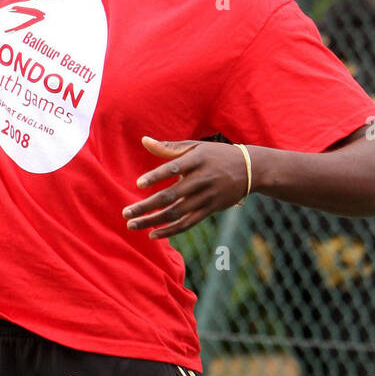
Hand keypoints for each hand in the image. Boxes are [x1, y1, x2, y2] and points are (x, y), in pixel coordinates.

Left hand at [122, 136, 250, 239]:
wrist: (249, 169)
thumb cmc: (215, 154)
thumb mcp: (195, 146)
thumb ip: (169, 147)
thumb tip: (144, 140)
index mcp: (197, 159)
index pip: (174, 168)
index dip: (156, 176)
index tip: (138, 183)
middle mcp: (202, 179)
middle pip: (171, 196)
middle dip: (146, 206)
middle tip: (126, 213)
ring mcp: (207, 197)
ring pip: (176, 213)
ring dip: (153, 221)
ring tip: (132, 225)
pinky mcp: (210, 210)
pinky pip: (187, 224)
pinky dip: (170, 231)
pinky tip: (153, 234)